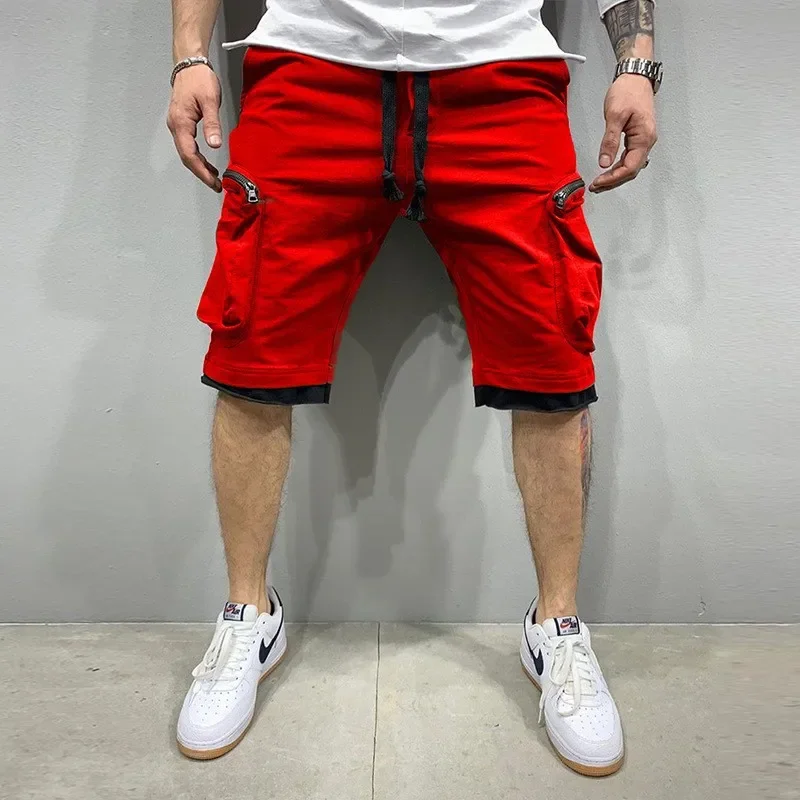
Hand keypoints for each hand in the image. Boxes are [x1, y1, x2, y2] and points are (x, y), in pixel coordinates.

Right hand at [166, 64, 222, 190]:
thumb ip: (212, 123)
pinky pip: (188, 146)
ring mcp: (177, 126)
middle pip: (187, 157)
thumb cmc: (199, 79)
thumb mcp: (210, 100)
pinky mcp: (182, 124)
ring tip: (214, 178)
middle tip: (216, 186)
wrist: (189, 64)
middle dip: (201, 173)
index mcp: (181, 123)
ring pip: (187, 153)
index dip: (201, 171)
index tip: (213, 182)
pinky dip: (198, 157)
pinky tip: (208, 163)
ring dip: (200, 167)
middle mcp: (175, 127)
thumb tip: (214, 144)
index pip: (189, 155)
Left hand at [589, 74, 657, 192]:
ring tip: (599, 182)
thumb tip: (604, 163)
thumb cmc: (627, 91)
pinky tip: (608, 169)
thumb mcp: (615, 115)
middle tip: (595, 187)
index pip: (630, 167)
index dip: (613, 178)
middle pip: (631, 170)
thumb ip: (610, 140)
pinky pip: (630, 158)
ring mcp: (644, 140)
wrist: (636, 76)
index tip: (597, 182)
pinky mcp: (638, 137)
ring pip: (631, 166)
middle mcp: (647, 142)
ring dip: (615, 176)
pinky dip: (618, 166)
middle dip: (613, 181)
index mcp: (644, 138)